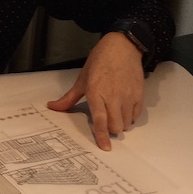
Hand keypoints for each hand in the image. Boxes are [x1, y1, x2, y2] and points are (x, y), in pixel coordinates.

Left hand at [46, 32, 144, 150]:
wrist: (122, 46)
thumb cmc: (100, 61)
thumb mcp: (82, 79)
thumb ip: (69, 98)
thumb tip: (53, 107)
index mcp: (97, 93)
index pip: (100, 120)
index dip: (102, 136)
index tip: (105, 147)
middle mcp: (114, 97)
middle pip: (115, 126)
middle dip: (110, 129)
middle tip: (105, 121)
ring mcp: (129, 96)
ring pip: (127, 123)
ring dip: (120, 123)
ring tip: (115, 112)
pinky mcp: (140, 94)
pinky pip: (136, 115)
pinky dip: (130, 117)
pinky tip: (124, 108)